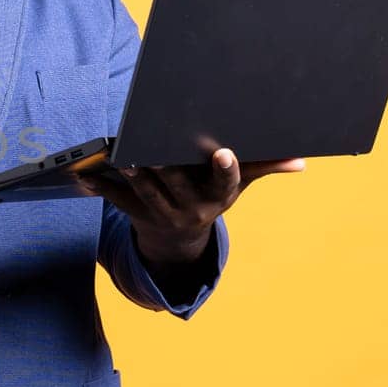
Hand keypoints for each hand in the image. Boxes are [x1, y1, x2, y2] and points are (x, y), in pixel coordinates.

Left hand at [73, 148, 305, 263]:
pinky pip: (117, 199)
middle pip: (178, 184)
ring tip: (119, 155)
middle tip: (154, 146)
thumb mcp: (237, 186)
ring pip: (146, 192)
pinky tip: (85, 173)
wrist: (179, 240)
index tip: (224, 152)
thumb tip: (302, 160)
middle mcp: (192, 208)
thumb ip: (264, 167)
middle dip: (165, 166)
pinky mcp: (136, 213)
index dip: (226, 169)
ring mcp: (163, 213)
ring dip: (132, 174)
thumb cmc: (210, 197)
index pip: (227, 182)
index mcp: (219, 197)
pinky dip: (99, 186)